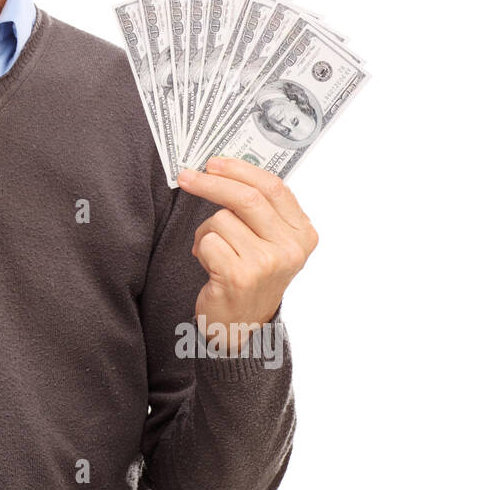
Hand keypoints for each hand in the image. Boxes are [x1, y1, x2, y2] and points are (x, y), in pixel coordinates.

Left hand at [176, 156, 317, 354]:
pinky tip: (210, 266)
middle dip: (211, 183)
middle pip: (247, 198)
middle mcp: (290, 249)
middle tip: (186, 177)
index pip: (273, 187)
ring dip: (205, 231)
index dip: (241, 170)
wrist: (240, 327)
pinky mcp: (240, 277)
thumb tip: (225, 166)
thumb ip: (260, 209)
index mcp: (303, 233)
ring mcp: (267, 264)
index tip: (214, 162)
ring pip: (221, 220)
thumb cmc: (249, 275)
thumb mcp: (268, 241)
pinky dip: (200, 249)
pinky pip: (208, 241)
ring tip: (213, 252)